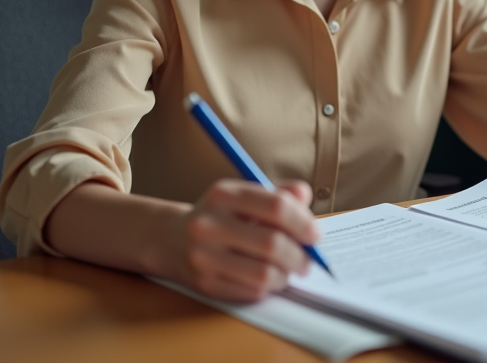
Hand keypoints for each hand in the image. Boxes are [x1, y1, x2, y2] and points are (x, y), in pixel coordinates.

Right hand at [156, 179, 320, 301]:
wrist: (172, 239)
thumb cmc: (221, 216)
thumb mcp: (245, 195)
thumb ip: (279, 193)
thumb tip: (305, 197)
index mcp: (224, 194)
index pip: (276, 206)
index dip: (303, 222)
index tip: (314, 235)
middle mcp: (209, 224)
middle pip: (272, 244)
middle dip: (299, 256)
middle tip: (308, 261)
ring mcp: (204, 256)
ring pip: (264, 274)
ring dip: (285, 275)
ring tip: (287, 270)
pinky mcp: (204, 283)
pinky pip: (251, 292)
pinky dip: (267, 288)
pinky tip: (266, 278)